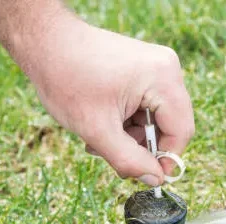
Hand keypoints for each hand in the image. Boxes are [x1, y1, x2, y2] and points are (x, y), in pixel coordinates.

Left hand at [30, 19, 194, 185]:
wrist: (45, 41)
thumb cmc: (66, 78)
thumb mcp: (97, 129)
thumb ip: (128, 159)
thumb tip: (155, 179)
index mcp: (162, 78)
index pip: (180, 130)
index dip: (166, 159)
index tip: (146, 176)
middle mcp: (166, 69)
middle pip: (169, 125)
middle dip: (140, 146)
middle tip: (110, 155)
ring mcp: (155, 67)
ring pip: (155, 119)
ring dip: (129, 136)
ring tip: (97, 138)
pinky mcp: (143, 69)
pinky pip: (145, 106)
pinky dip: (125, 121)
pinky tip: (101, 122)